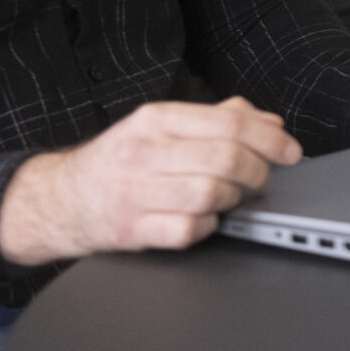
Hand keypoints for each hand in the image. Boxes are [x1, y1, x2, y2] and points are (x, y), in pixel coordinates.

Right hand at [0, 96, 301, 265]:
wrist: (58, 199)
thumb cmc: (119, 161)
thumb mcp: (161, 127)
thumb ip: (217, 119)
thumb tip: (270, 122)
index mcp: (157, 120)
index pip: (229, 123)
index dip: (270, 139)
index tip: (291, 151)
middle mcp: (145, 153)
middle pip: (226, 159)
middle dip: (258, 172)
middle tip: (261, 180)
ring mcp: (135, 193)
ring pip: (211, 195)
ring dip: (233, 200)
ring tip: (230, 198)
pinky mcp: (132, 230)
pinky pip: (189, 231)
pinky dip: (208, 227)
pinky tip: (205, 220)